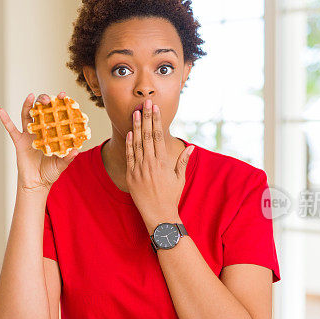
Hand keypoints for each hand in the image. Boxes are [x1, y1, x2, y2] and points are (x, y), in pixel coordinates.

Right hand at [0, 92, 79, 193]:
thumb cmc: (50, 172)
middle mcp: (40, 130)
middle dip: (44, 102)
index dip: (59, 104)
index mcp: (52, 133)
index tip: (63, 96)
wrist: (36, 183)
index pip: (55, 115)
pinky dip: (5, 120)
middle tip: (49, 99)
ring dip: (28, 104)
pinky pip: (11, 129)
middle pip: (40, 111)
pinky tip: (1, 111)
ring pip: (27, 115)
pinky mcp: (19, 141)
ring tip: (31, 96)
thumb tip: (76, 151)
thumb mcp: (61, 165)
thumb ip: (67, 157)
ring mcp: (29, 135)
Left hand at [126, 99, 193, 232]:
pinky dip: (128, 145)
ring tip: (135, 113)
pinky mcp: (131, 177)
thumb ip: (182, 161)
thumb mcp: (179, 179)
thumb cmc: (171, 197)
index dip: (156, 121)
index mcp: (163, 162)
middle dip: (145, 118)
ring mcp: (139, 170)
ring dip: (135, 127)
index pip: (158, 136)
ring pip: (137, 144)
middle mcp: (150, 164)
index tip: (155, 109)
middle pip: (146, 136)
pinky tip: (129, 133)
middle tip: (144, 103)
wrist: (158, 215)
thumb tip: (191, 148)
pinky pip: (129, 157)